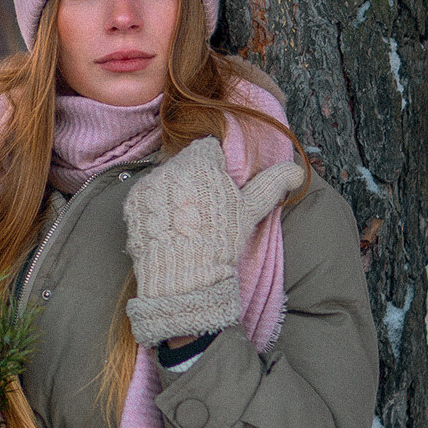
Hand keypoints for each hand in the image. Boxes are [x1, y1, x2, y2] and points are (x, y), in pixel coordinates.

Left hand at [122, 138, 303, 347]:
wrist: (185, 278)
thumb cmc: (222, 241)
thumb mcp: (251, 210)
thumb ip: (272, 183)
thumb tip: (297, 171)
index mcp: (200, 161)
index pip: (208, 150)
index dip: (217, 169)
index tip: (221, 191)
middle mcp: (169, 167)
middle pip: (185, 163)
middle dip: (195, 180)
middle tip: (205, 210)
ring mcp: (146, 185)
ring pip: (165, 179)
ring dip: (175, 192)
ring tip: (186, 221)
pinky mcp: (131, 204)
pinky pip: (147, 197)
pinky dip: (156, 208)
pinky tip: (168, 227)